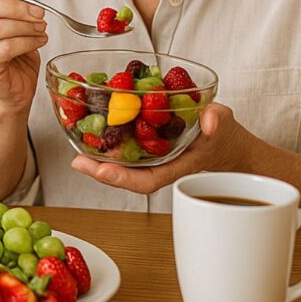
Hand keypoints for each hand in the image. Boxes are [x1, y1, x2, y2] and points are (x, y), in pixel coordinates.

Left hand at [70, 103, 261, 193]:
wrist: (223, 140)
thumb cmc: (222, 134)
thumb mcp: (223, 123)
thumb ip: (217, 121)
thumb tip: (210, 121)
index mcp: (177, 165)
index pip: (148, 180)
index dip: (125, 179)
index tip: (103, 172)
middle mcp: (159, 165)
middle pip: (127, 176)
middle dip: (101, 172)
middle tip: (78, 162)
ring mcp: (151, 158)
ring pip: (121, 165)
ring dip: (98, 160)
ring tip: (77, 154)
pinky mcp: (145, 147)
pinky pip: (123, 150)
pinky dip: (106, 144)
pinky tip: (89, 135)